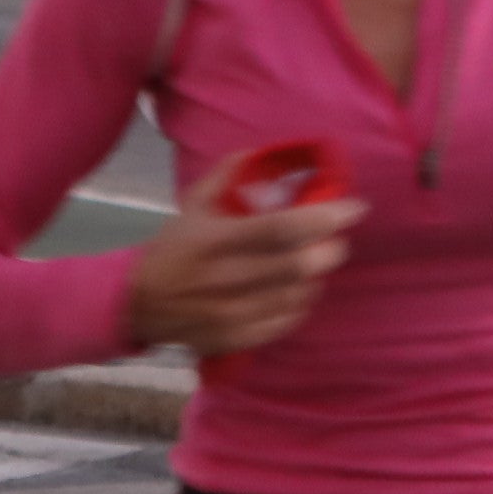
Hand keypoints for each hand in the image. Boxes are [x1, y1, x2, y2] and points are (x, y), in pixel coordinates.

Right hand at [122, 165, 362, 358]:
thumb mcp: (194, 204)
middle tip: (335, 241)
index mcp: (214, 239)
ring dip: (315, 278)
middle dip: (329, 251)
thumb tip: (268, 154)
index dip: (324, 217)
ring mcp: (229, 314)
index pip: (281, 228)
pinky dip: (299, 305)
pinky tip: (294, 292)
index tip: (354, 208)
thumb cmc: (175, 247)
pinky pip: (284, 323)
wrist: (139, 302)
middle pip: (297, 267)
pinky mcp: (233, 339)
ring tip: (311, 265)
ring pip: (296, 297)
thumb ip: (230, 175)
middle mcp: (223, 278)